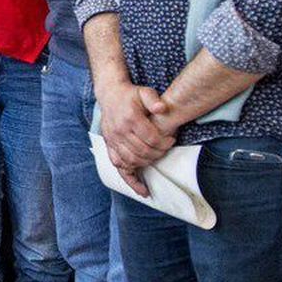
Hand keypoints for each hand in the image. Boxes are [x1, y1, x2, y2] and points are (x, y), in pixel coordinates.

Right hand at [96, 79, 175, 194]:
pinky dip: (130, 179)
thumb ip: (153, 99)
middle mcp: (119, 131)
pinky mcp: (110, 146)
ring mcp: (113, 140)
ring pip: (132, 161)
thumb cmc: (130, 94)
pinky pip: (119, 166)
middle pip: (143, 151)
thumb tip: (162, 108)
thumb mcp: (144, 92)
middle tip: (167, 147)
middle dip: (159, 153)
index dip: (164, 142)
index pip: (151, 138)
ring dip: (147, 163)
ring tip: (156, 158)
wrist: (110, 94)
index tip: (171, 140)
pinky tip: (141, 189)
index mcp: (130, 118)